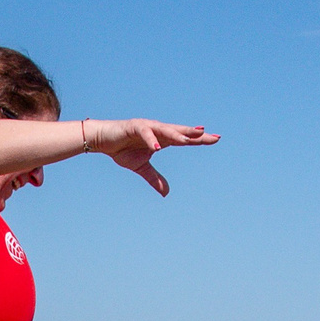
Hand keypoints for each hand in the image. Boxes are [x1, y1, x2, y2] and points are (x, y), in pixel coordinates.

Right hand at [78, 119, 219, 196]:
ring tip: (190, 139)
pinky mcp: (134, 127)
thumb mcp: (141, 168)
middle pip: (180, 132)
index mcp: (162, 139)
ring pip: (166, 130)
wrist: (103, 140)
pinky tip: (157, 147)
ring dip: (178, 134)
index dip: (199, 139)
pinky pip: (145, 133)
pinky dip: (151, 139)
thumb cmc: (122, 150)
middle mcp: (158, 130)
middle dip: (195, 134)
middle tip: (212, 136)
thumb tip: (166, 193)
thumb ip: (154, 178)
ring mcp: (147, 127)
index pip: (184, 139)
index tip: (216, 139)